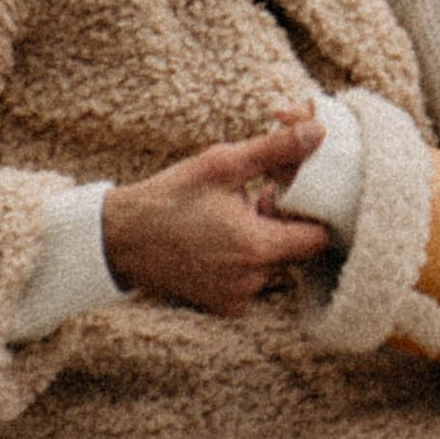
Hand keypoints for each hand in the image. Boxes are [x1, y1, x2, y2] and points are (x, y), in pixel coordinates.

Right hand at [101, 112, 334, 318]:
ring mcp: (236, 299)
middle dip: (284, 222)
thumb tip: (317, 131)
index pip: (319, 238)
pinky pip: (252, 280)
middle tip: (256, 196)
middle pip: (296, 251)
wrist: (120, 239)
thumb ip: (275, 150)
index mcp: (256, 248)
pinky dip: (246, 260)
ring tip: (233, 217)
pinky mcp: (222, 307)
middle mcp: (251, 282)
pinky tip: (221, 239)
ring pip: (274, 266)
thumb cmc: (171, 198)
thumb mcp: (223, 164)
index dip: (314, 212)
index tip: (294, 193)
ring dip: (264, 240)